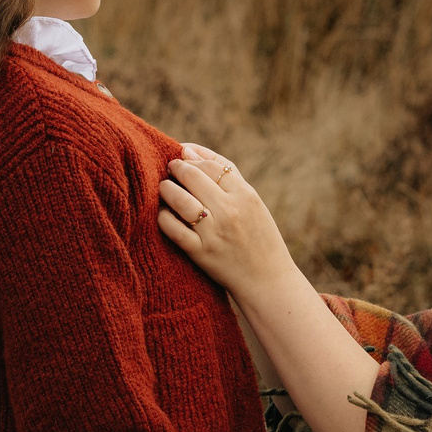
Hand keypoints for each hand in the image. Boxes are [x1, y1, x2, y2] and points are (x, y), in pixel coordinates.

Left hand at [158, 152, 291, 297]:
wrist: (268, 281)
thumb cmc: (259, 238)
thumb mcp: (253, 202)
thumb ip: (228, 176)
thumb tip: (190, 151)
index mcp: (246, 195)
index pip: (212, 165)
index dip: (192, 156)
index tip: (181, 156)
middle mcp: (230, 211)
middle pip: (194, 177)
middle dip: (176, 168)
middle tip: (170, 169)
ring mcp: (214, 232)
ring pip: (180, 200)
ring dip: (166, 189)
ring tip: (164, 188)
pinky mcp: (201, 252)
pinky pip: (173, 229)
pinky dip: (163, 217)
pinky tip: (163, 213)